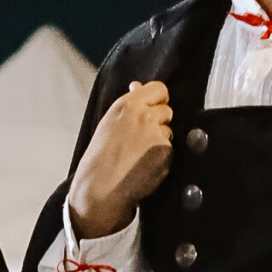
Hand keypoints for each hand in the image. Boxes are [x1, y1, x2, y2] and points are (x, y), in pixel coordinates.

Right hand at [68, 81, 172, 237]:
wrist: (101, 185)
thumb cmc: (102, 155)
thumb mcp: (111, 122)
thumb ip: (129, 103)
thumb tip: (138, 85)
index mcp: (128, 104)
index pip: (159, 88)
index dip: (158, 100)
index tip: (153, 109)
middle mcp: (144, 115)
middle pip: (167, 110)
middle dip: (159, 122)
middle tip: (140, 139)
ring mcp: (157, 134)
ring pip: (169, 131)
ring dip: (160, 140)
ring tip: (139, 154)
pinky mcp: (165, 152)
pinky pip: (171, 150)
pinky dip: (162, 157)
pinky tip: (145, 165)